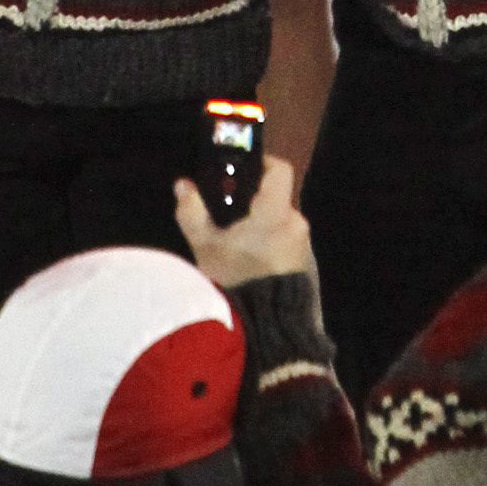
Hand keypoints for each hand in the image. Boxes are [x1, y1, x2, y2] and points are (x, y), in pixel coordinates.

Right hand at [175, 155, 312, 287]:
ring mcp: (303, 244)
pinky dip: (270, 241)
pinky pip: (286, 240)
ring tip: (235, 239)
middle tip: (228, 212)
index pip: (280, 170)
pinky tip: (249, 258)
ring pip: (280, 220)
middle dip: (254, 202)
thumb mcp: (205, 246)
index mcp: (275, 212)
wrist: (265, 323)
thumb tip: (183, 185)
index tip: (243, 169)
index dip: (264, 162)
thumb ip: (192, 211)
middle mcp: (296, 222)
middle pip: (277, 198)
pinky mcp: (303, 263)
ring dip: (261, 224)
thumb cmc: (235, 278)